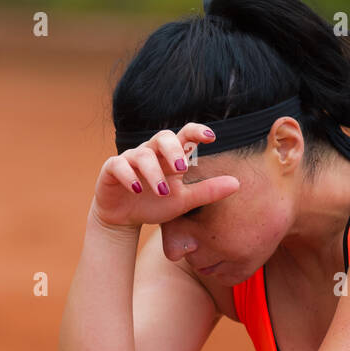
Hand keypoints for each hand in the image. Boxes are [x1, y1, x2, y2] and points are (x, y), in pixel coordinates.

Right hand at [91, 122, 240, 229]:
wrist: (124, 219)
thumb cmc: (155, 204)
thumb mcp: (184, 201)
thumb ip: (208, 191)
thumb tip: (237, 183)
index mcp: (170, 156)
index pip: (184, 135)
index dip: (197, 131)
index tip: (212, 137)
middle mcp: (151, 152)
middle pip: (162, 136)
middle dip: (172, 149)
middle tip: (182, 167)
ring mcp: (130, 159)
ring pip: (142, 154)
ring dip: (153, 172)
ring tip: (162, 192)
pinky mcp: (111, 169)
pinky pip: (118, 165)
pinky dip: (128, 176)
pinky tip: (135, 189)